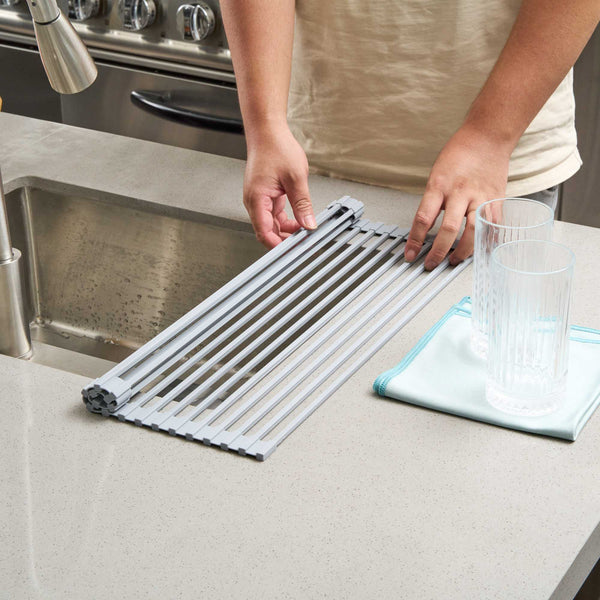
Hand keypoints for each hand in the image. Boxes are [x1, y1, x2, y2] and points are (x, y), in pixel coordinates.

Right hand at [244, 124, 315, 247]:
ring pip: (271, 225)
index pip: (264, 233)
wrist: (267, 132)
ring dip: (287, 232)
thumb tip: (309, 224)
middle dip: (285, 241)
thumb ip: (302, 204)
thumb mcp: (296, 178)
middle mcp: (254, 202)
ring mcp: (259, 200)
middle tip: (304, 246)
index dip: (279, 246)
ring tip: (304, 235)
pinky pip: (274, 216)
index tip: (293, 251)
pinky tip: (299, 223)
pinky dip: (286, 222)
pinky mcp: (265, 196)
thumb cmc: (276, 147)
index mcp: (257, 199)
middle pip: (267, 232)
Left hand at [404, 124, 511, 268]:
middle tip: (430, 264)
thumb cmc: (459, 154)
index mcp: (440, 185)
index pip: (424, 218)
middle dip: (438, 252)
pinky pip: (493, 226)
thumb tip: (423, 229)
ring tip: (454, 260)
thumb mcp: (436, 175)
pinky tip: (479, 251)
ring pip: (473, 231)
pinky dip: (486, 242)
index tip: (410, 255)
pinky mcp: (497, 200)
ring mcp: (481, 197)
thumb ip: (432, 202)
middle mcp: (460, 192)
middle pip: (448, 229)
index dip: (415, 240)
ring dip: (463, 251)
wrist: (487, 137)